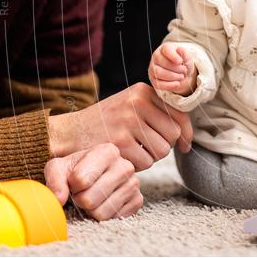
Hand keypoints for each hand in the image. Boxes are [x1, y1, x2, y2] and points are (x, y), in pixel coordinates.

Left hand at [44, 143, 142, 220]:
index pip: (80, 180)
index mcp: (108, 151)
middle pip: (89, 200)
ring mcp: (134, 183)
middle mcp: (125, 166)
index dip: (71, 186)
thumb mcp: (58, 168)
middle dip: (80, 200)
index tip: (74, 181)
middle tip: (82, 192)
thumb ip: (54, 181)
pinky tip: (104, 202)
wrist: (92, 176)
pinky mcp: (138, 200)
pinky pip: (114, 219)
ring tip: (93, 197)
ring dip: (91, 210)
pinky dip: (105, 215)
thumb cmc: (75, 170)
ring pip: (101, 213)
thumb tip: (58, 200)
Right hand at [48, 82, 192, 170]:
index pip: (179, 113)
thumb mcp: (131, 106)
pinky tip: (123, 156)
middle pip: (172, 135)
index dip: (186, 133)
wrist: (70, 132)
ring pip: (161, 150)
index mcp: (143, 91)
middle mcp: (137, 103)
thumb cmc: (107, 122)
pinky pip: (145, 162)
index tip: (185, 145)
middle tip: (146, 146)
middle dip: (164, 146)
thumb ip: (158, 113)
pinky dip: (137, 165)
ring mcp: (128, 122)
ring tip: (133, 149)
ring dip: (151, 157)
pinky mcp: (120, 142)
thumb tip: (187, 138)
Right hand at [148, 43, 197, 95]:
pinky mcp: (154, 80)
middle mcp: (156, 57)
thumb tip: (180, 49)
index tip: (180, 61)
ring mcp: (153, 69)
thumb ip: (184, 53)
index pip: (166, 50)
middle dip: (175, 68)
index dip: (173, 56)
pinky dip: (169, 85)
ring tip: (182, 76)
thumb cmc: (183, 62)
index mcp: (165, 48)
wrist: (182, 73)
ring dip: (172, 76)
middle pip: (162, 62)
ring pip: (158, 73)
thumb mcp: (187, 57)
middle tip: (184, 70)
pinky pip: (158, 84)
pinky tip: (177, 84)